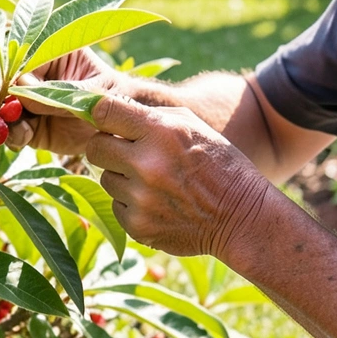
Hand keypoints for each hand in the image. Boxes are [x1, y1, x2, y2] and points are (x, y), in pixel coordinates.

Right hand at [7, 49, 120, 154]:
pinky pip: (16, 131)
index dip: (15, 79)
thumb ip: (62, 92)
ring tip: (14, 129)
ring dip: (5, 120)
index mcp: (52, 53)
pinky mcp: (33, 126)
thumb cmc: (114, 96)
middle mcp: (37, 76)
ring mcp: (32, 103)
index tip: (13, 94)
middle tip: (0, 114)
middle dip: (3, 101)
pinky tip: (20, 137)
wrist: (124, 125)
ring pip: (7, 110)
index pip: (24, 64)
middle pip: (9, 87)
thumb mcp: (94, 92)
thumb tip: (23, 90)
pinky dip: (13, 135)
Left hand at [85, 94, 272, 257]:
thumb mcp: (191, 126)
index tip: (106, 120)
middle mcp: (147, 164)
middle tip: (129, 153)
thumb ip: (148, 115)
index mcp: (161, 131)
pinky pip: (116, 205)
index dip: (100, 114)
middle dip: (108, 147)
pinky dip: (132, 203)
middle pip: (95, 148)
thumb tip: (104, 111)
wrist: (241, 216)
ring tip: (155, 180)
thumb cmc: (216, 163)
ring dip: (123, 177)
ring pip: (105, 178)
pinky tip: (159, 202)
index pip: (103, 112)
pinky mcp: (138, 226)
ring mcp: (140, 198)